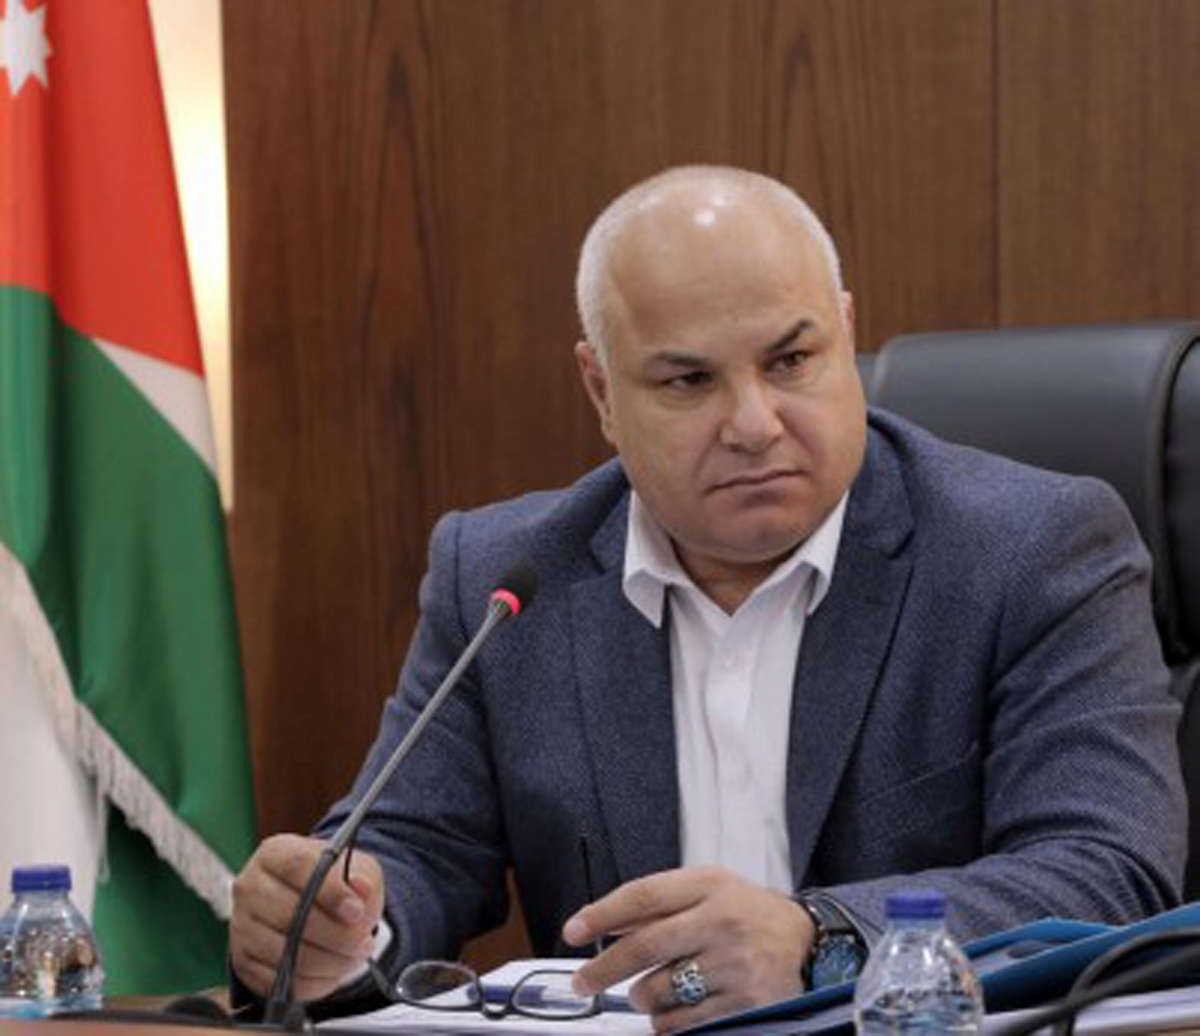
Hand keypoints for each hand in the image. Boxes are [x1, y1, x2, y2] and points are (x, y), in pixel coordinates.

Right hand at [230, 834, 384, 1001]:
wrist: (315, 906)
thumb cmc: (335, 882)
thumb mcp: (357, 869)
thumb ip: (363, 877)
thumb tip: (361, 888)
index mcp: (274, 853)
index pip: (296, 867)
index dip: (329, 892)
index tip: (356, 911)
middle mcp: (250, 887)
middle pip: (289, 915)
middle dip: (336, 935)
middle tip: (363, 942)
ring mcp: (242, 926)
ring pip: (286, 954)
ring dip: (329, 961)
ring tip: (353, 955)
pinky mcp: (243, 962)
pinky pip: (281, 982)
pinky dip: (315, 981)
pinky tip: (333, 968)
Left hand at [562, 866, 814, 1032]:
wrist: (811, 943)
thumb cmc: (749, 914)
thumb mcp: (709, 890)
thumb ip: (659, 904)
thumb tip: (604, 923)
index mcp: (708, 885)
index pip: (643, 896)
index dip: (601, 914)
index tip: (573, 931)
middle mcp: (721, 920)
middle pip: (645, 946)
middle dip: (603, 968)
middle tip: (582, 982)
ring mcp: (734, 963)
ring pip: (659, 990)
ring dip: (641, 998)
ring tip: (649, 991)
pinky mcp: (745, 1002)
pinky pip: (682, 1021)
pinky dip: (667, 1021)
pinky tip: (676, 1008)